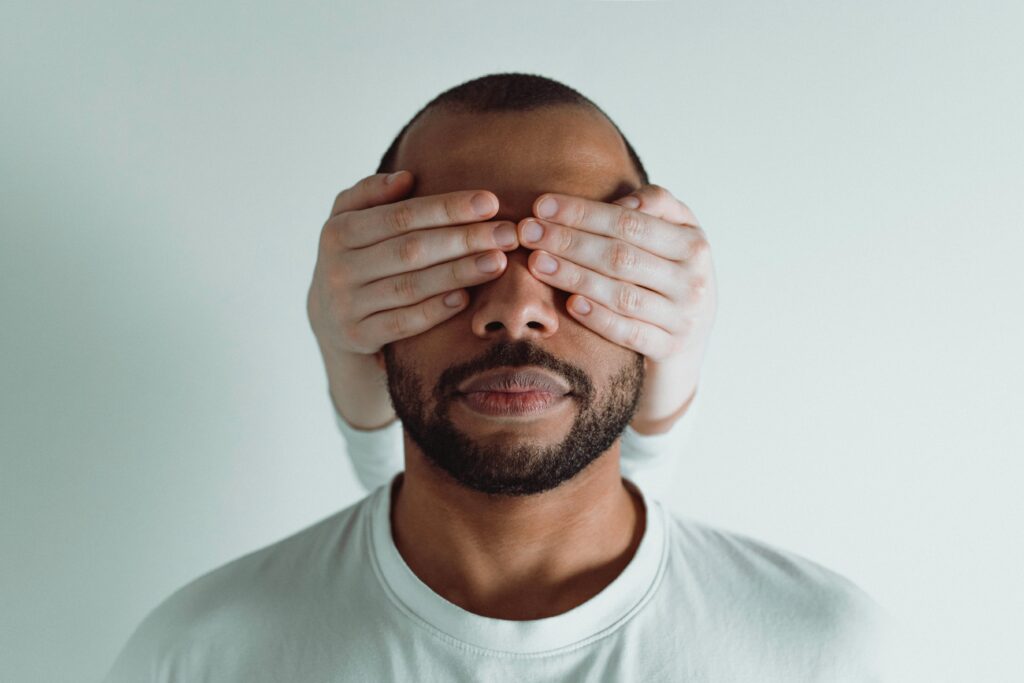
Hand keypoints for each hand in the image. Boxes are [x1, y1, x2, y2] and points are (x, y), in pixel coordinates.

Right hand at [308, 170, 518, 427]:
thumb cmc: (357, 256)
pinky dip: (435, 310)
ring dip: (458, 273)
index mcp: (338, 231)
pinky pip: (402, 323)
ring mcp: (346, 306)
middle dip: (464, 239)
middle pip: (411, 250)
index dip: (447, 208)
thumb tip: (406, 177)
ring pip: (410, 287)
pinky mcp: (358, 337)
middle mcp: (337, 268)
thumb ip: (372, 193)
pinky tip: (466, 298)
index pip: (401, 216)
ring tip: (497, 261)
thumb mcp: (351, 220)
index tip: (490, 202)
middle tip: (508, 234)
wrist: (331, 317)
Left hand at [516, 185, 717, 431]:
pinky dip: (598, 318)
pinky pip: (628, 333)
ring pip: (621, 295)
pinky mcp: (669, 349)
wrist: (691, 336)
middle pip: (621, 257)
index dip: (584, 213)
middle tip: (528, 232)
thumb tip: (622, 203)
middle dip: (569, 241)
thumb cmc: (671, 272)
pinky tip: (569, 304)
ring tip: (537, 262)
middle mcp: (692, 281)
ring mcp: (682, 319)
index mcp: (694, 244)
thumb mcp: (676, 233)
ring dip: (574, 277)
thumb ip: (656, 204)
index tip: (542, 206)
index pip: (630, 223)